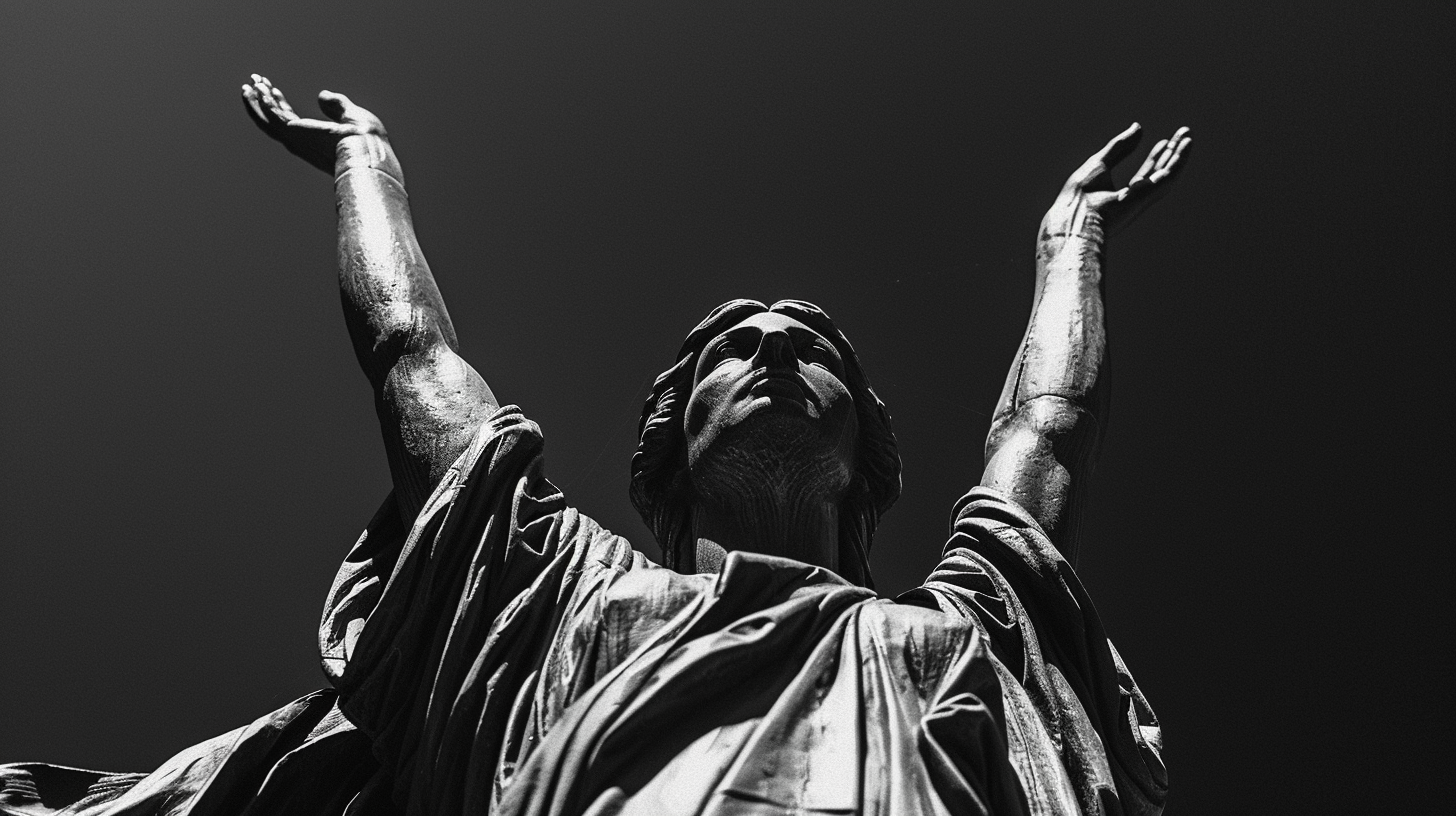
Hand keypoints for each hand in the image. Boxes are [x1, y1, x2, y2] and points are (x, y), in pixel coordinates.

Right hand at [241, 74, 386, 174]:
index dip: (279, 105)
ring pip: (269, 120)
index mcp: (314, 140)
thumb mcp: (352, 116)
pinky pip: (274, 117)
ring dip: (256, 102)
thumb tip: (322, 95)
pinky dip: (264, 103)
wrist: (370, 151)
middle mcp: (302, 142)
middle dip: (261, 103)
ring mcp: (298, 139)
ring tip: (248, 84)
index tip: (273, 89)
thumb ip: (337, 105)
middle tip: (252, 82)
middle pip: (274, 122)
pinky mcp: (296, 133)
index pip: (290, 122)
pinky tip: (258, 90)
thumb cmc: (367, 142)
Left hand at [1041, 123, 1191, 240]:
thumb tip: (1138, 127)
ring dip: (1178, 154)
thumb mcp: (1099, 164)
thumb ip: (1119, 147)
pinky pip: (1168, 176)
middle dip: (1171, 154)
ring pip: (1166, 173)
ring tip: (1188, 136)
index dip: (1155, 158)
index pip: (1144, 175)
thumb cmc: (1080, 196)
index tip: (1164, 142)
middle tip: (1183, 134)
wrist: (1077, 214)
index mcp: (1122, 196)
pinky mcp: (1147, 195)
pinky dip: (1178, 160)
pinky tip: (1185, 145)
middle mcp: (1135, 199)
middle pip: (1159, 173)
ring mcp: (1142, 199)